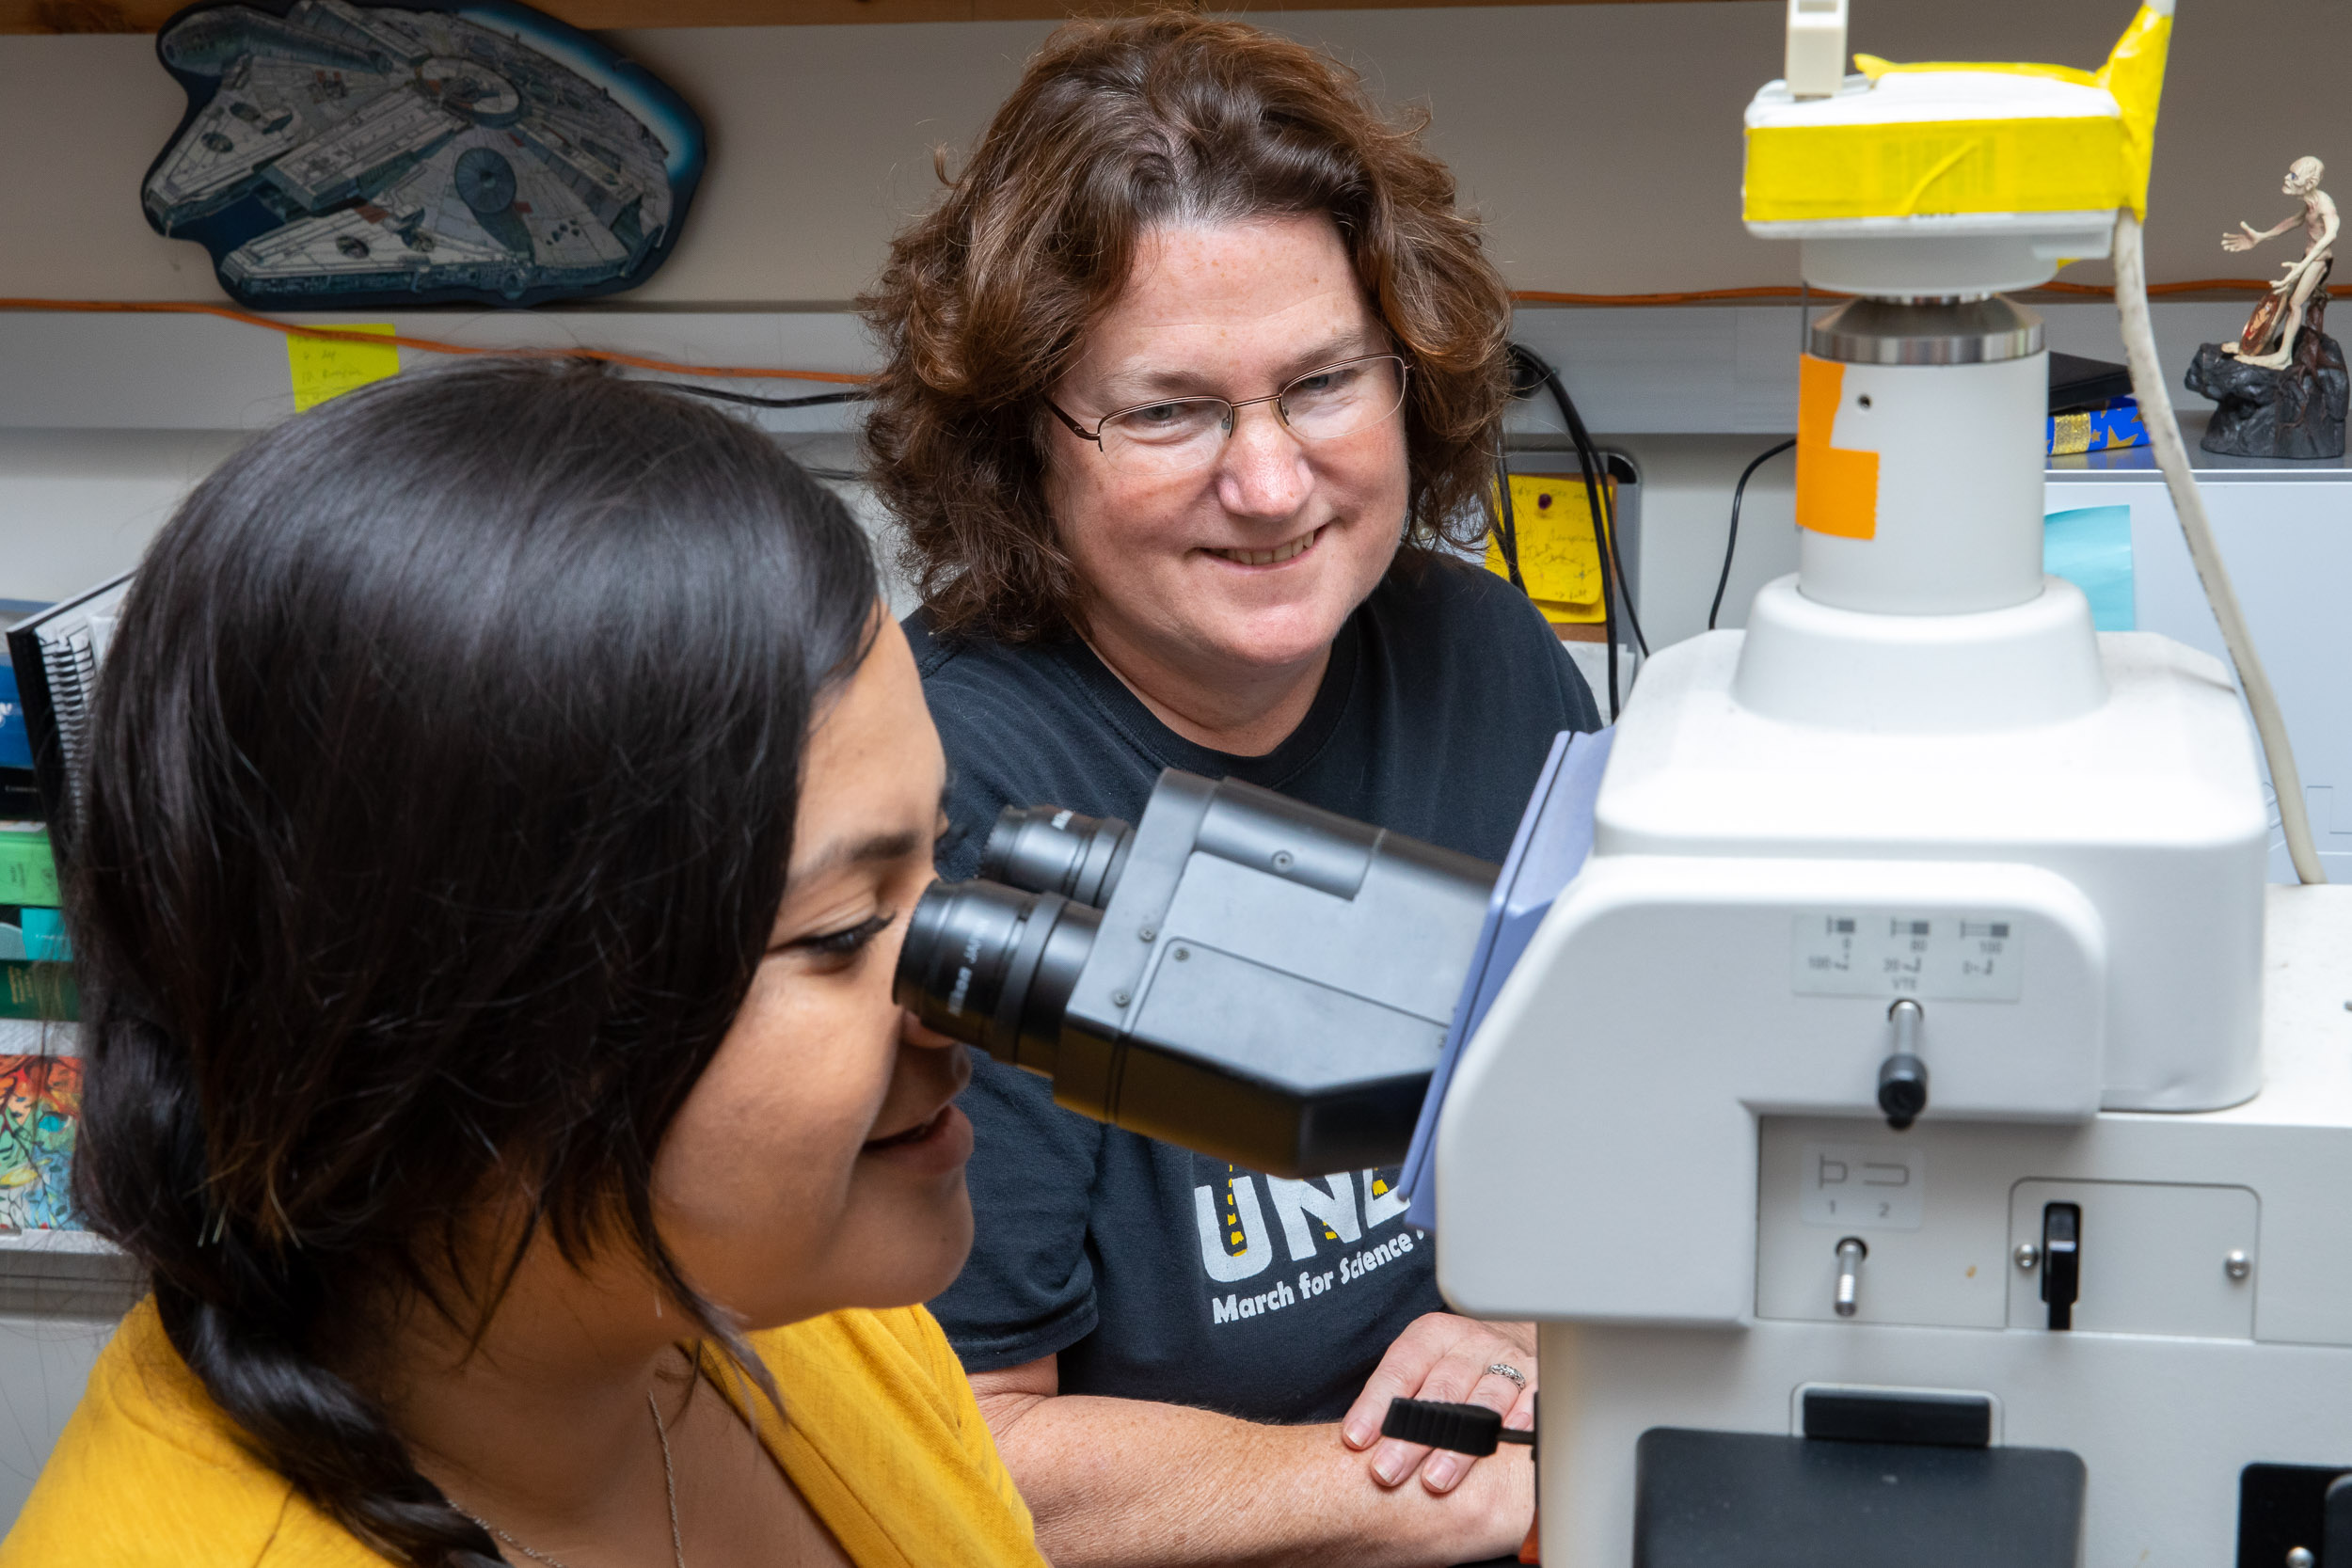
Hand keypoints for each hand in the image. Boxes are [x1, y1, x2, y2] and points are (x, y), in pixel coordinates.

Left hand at [1340, 1312, 1536, 1494]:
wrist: (1509, 1342)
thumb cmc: (1451, 1366)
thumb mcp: (1418, 1366)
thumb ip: (1392, 1399)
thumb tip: (1354, 1443)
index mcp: (1434, 1334)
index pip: (1401, 1368)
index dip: (1376, 1405)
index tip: (1356, 1440)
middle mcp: (1473, 1343)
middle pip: (1440, 1390)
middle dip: (1410, 1436)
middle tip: (1387, 1471)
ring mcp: (1509, 1361)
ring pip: (1483, 1403)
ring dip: (1457, 1445)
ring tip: (1435, 1480)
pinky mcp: (1538, 1381)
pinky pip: (1531, 1404)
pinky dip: (1516, 1427)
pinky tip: (1501, 1453)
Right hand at [2223, 223, 2259, 252]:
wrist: (2258, 239)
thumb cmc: (2253, 233)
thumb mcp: (2249, 230)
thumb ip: (2245, 227)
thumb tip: (2241, 222)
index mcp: (2239, 236)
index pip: (2231, 236)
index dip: (2227, 235)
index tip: (2224, 235)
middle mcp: (2238, 241)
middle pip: (2230, 242)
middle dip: (2226, 242)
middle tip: (2222, 243)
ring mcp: (2240, 244)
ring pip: (2232, 246)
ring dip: (2228, 247)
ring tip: (2225, 248)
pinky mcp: (2242, 248)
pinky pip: (2237, 249)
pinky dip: (2234, 250)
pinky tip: (2232, 250)